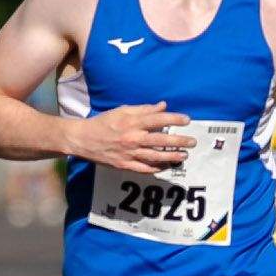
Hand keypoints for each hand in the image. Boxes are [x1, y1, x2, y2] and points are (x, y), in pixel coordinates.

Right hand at [72, 104, 194, 173]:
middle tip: (192, 142)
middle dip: (179, 142)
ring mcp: (129, 153)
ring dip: (171, 157)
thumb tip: (162, 106)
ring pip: (155, 157)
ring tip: (183, 155)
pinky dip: (156, 168)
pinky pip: (144, 169)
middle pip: (160, 140)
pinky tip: (166, 166)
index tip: (187, 120)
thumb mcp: (122, 110)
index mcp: (132, 122)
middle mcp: (132, 138)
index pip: (158, 119)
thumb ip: (143, 109)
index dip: (174, 119)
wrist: (83, 139)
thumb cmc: (104, 122)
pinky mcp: (124, 165)